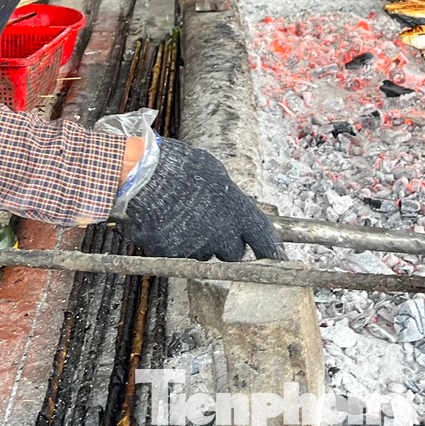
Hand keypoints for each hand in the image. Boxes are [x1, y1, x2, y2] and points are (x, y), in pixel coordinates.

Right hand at [125, 138, 282, 260]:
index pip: (264, 239)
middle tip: (212, 226)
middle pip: (233, 254)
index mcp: (237, 212)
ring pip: (203, 254)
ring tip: (183, 217)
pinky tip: (164, 222)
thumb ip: (228, 197)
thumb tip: (231, 205)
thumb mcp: (216, 175)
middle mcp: (221, 235)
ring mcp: (196, 248)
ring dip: (198, 242)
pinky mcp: (171, 255)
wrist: (146, 175)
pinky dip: (172, 243)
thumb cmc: (183, 166)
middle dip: (225, 244)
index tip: (278, 258)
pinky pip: (176, 255)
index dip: (272, 251)